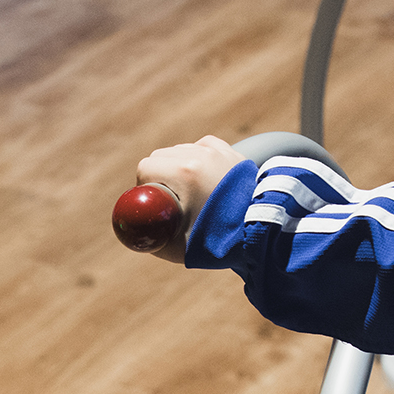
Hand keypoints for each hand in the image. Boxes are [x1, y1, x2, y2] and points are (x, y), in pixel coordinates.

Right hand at [135, 136, 245, 262]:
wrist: (258, 233)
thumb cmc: (217, 242)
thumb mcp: (174, 246)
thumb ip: (149, 238)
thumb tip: (134, 233)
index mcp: (183, 172)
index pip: (146, 167)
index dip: (144, 187)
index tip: (155, 204)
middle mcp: (199, 154)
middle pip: (161, 156)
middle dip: (160, 177)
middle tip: (170, 200)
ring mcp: (217, 151)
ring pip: (181, 150)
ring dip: (178, 167)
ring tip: (190, 192)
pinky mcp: (230, 153)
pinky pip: (202, 147)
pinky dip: (197, 159)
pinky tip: (203, 178)